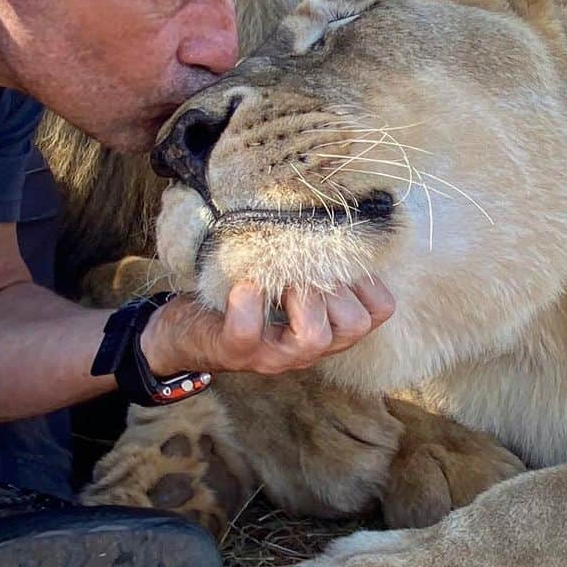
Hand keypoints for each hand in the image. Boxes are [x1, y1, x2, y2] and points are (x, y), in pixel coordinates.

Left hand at [138, 278, 394, 377]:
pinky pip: (248, 332)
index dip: (365, 278)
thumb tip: (338, 210)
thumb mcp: (288, 276)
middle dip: (332, 286)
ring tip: (276, 278)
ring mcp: (275, 356)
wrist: (186, 329)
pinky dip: (246, 304)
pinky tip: (243, 285)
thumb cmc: (243, 293)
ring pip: (314, 337)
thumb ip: (316, 260)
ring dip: (298, 296)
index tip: (333, 258)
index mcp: (330, 328)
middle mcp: (310, 350)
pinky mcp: (235, 352)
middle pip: (355, 323)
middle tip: (301, 269)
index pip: (380, 309)